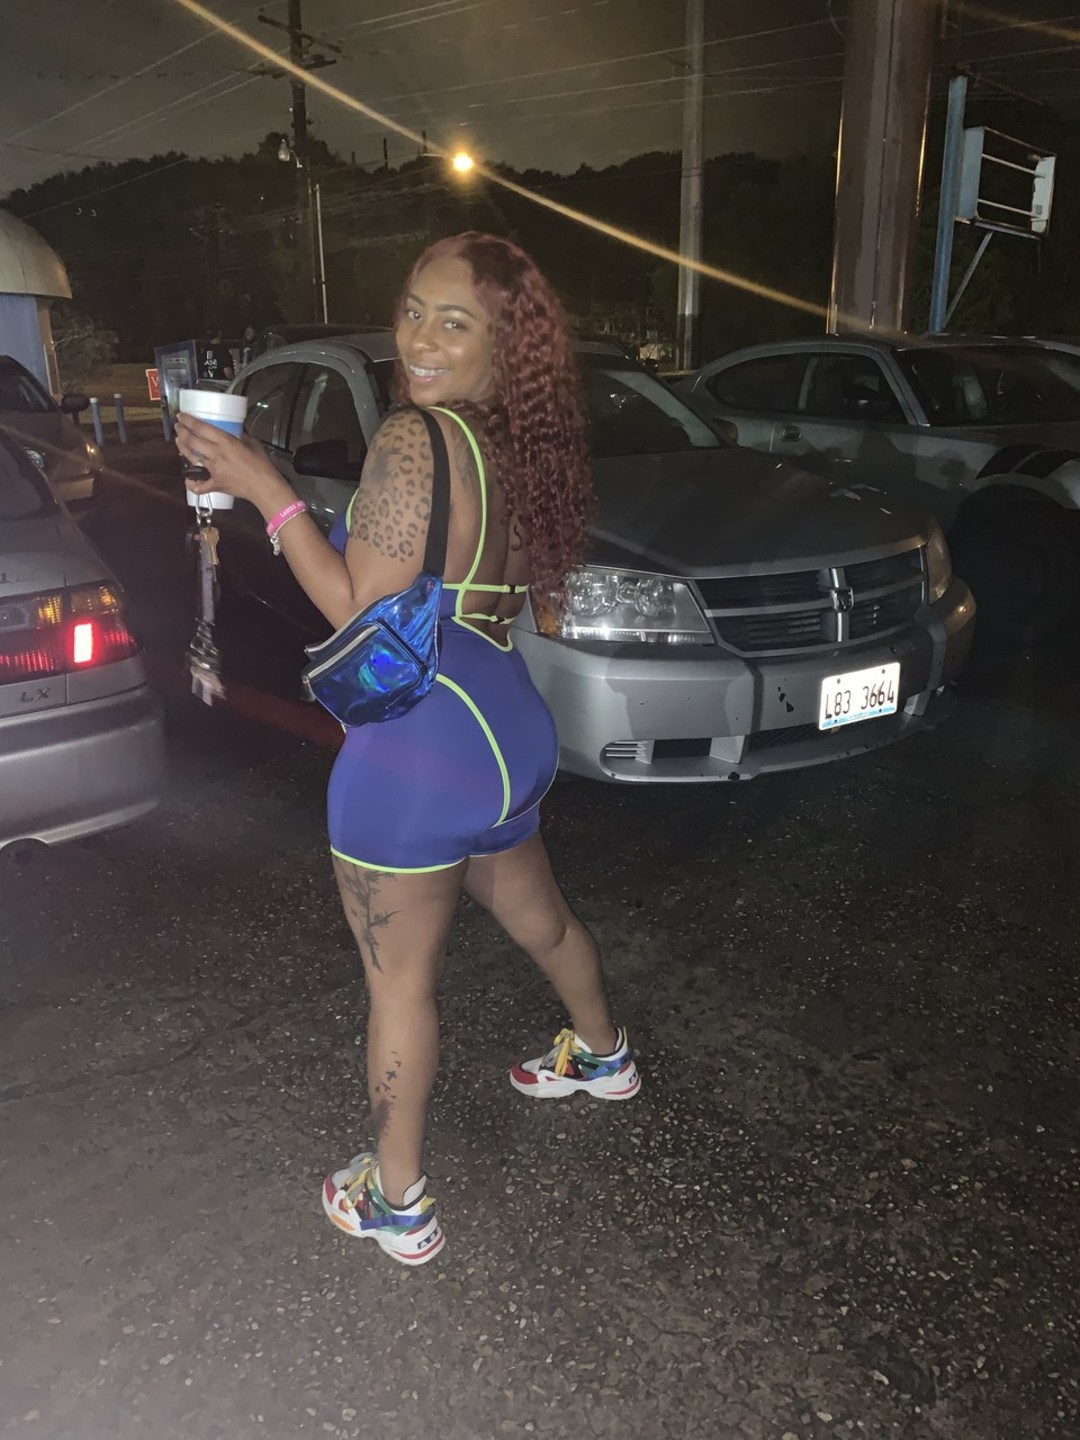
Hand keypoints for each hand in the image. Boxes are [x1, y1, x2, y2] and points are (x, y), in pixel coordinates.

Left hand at [175, 415, 289, 511]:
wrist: (265, 486)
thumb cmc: (261, 465)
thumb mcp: (253, 443)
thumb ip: (241, 436)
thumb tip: (234, 433)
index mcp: (225, 442)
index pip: (201, 428)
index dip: (188, 420)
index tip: (181, 416)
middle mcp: (216, 454)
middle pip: (192, 440)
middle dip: (182, 432)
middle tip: (179, 427)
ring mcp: (213, 470)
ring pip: (191, 458)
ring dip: (182, 448)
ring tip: (179, 442)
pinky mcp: (215, 484)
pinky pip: (198, 486)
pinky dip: (191, 483)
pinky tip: (188, 479)